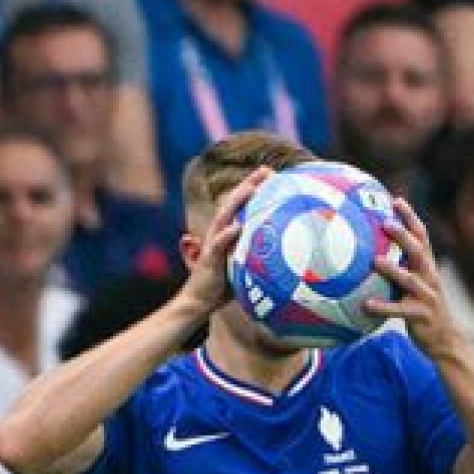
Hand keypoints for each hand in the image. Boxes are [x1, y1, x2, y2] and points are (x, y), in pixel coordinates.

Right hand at [182, 166, 269, 314]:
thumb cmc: (220, 287)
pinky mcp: (208, 260)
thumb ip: (252, 255)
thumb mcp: (240, 266)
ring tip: (252, 187)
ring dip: (238, 201)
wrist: (197, 303)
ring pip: (224, 217)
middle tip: (266, 170)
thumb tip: (276, 250)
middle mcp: (217, 234)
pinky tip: (238, 226)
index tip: (271, 174)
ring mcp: (211, 245)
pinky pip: (218, 245)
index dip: (253, 188)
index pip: (239, 206)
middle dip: (249, 185)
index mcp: (224, 234)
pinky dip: (227, 235)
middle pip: (232, 204)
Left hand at [365, 197, 466, 362]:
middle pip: (418, 251)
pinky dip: (383, 307)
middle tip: (385, 222)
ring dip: (393, 270)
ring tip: (375, 261)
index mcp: (427, 267)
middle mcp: (430, 277)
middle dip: (403, 235)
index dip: (410, 217)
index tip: (396, 200)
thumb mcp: (413, 284)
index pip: (421, 236)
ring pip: (410, 280)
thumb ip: (398, 268)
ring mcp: (427, 296)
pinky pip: (400, 311)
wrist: (445, 339)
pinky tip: (365, 305)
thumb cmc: (421, 308)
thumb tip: (370, 252)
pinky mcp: (421, 315)